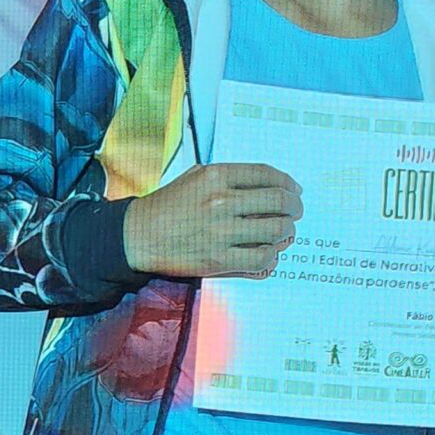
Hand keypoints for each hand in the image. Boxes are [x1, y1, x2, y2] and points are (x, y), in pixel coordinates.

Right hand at [122, 162, 302, 279]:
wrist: (139, 235)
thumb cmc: (169, 205)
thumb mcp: (196, 177)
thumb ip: (230, 177)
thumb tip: (269, 183)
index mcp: (216, 177)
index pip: (267, 175)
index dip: (288, 182)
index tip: (294, 190)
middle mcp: (221, 202)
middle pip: (279, 202)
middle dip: (294, 207)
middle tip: (295, 212)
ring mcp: (221, 232)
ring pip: (276, 231)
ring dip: (287, 232)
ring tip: (284, 232)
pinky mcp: (218, 259)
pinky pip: (261, 259)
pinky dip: (271, 256)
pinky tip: (268, 253)